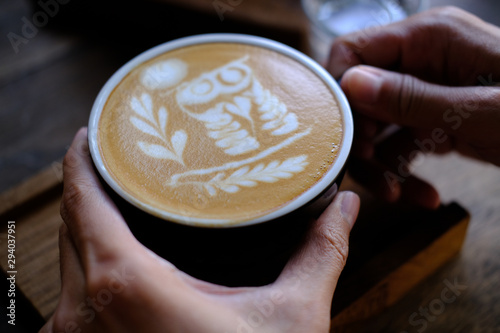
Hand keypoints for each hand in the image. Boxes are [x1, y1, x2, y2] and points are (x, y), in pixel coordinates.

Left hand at [40, 128, 359, 332]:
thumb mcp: (290, 318)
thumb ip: (319, 254)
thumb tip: (346, 207)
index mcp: (124, 285)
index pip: (83, 200)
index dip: (82, 157)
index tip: (92, 132)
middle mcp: (83, 310)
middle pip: (72, 223)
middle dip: (89, 184)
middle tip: (119, 156)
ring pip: (66, 258)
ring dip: (86, 222)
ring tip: (119, 194)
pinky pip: (70, 290)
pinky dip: (87, 260)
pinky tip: (115, 250)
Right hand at [327, 6, 499, 207]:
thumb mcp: (481, 112)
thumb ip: (413, 98)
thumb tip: (351, 84)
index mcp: (429, 39)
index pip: (353, 53)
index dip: (341, 95)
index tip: (347, 137)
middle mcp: (421, 60)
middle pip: (361, 97)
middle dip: (364, 141)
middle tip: (376, 176)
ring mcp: (427, 91)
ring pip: (377, 126)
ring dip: (382, 165)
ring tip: (400, 194)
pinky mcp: (434, 119)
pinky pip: (400, 144)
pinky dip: (403, 171)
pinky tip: (420, 193)